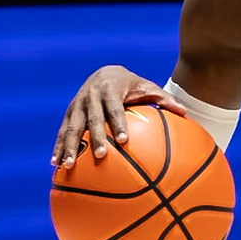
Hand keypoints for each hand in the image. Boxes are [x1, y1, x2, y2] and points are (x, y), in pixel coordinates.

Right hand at [52, 66, 186, 167]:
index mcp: (110, 90)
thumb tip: (185, 112)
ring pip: (72, 127)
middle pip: (92, 119)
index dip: (118, 123)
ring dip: (69, 146)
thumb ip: (164, 99)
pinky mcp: (69, 113)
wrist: (105, 73)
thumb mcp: (148, 88)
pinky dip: (58, 147)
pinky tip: (55, 165)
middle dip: (95, 138)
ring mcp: (77, 105)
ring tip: (68, 166)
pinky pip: (62, 132)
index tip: (124, 140)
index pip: (114, 108)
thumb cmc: (132, 85)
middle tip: (101, 156)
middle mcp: (90, 97)